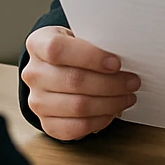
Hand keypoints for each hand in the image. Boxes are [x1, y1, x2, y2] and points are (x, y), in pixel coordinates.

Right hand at [22, 26, 140, 140]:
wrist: (55, 69)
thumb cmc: (73, 51)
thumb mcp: (79, 36)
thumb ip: (95, 43)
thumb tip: (125, 56)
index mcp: (38, 44)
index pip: (58, 50)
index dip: (90, 57)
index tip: (116, 63)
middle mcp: (33, 73)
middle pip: (73, 80)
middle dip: (110, 83)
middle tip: (132, 82)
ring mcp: (37, 101)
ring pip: (77, 106)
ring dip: (110, 103)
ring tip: (127, 97)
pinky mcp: (47, 123)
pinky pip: (76, 127)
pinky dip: (99, 121)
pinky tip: (112, 111)